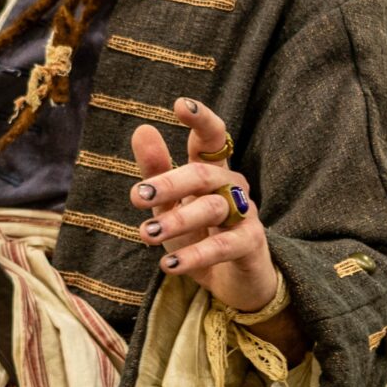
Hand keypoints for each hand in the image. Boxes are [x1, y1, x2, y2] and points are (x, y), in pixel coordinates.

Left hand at [128, 96, 278, 313]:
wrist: (232, 281)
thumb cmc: (199, 235)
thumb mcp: (169, 205)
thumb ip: (156, 171)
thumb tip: (143, 128)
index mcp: (212, 171)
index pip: (210, 138)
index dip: (200, 119)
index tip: (180, 104)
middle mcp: (231, 187)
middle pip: (202, 174)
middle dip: (168, 183)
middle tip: (136, 197)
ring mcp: (245, 214)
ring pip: (212, 208)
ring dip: (177, 221)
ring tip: (146, 234)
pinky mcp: (251, 244)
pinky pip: (223, 246)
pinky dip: (196, 255)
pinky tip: (169, 265)